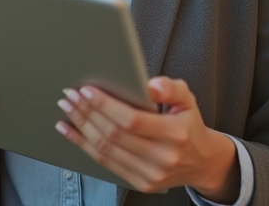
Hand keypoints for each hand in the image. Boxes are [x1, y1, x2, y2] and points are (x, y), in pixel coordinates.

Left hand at [55, 77, 239, 199]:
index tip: (87, 90)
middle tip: (69, 94)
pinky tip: (70, 131)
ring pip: (105, 150)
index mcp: (175, 134)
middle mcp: (163, 158)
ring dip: (81, 127)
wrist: (200, 162)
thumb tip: (151, 85)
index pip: (132, 120)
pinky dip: (83, 145)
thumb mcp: (187, 99)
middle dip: (87, 112)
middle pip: (114, 135)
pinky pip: (105, 163)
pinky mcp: (140, 183)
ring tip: (67, 108)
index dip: (106, 105)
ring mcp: (150, 174)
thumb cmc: (188, 124)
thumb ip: (171, 88)